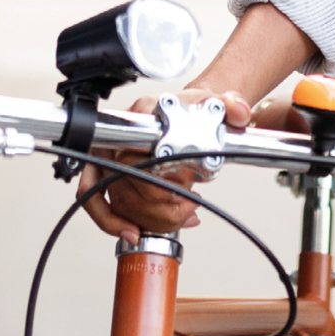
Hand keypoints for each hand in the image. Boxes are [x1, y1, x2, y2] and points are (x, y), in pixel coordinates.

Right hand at [79, 86, 253, 242]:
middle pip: (126, 180)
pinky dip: (112, 222)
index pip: (135, 147)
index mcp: (142, 113)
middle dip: (164, 201)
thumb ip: (232, 104)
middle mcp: (119, 134)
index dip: (157, 173)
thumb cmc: (192, 109)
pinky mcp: (108, 174)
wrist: (185, 113)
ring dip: (151, 216)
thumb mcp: (215, 104)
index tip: (180, 188)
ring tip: (180, 213)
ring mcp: (109, 155)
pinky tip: (135, 232)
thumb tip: (237, 111)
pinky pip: (97, 203)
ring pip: (117, 198)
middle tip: (189, 200)